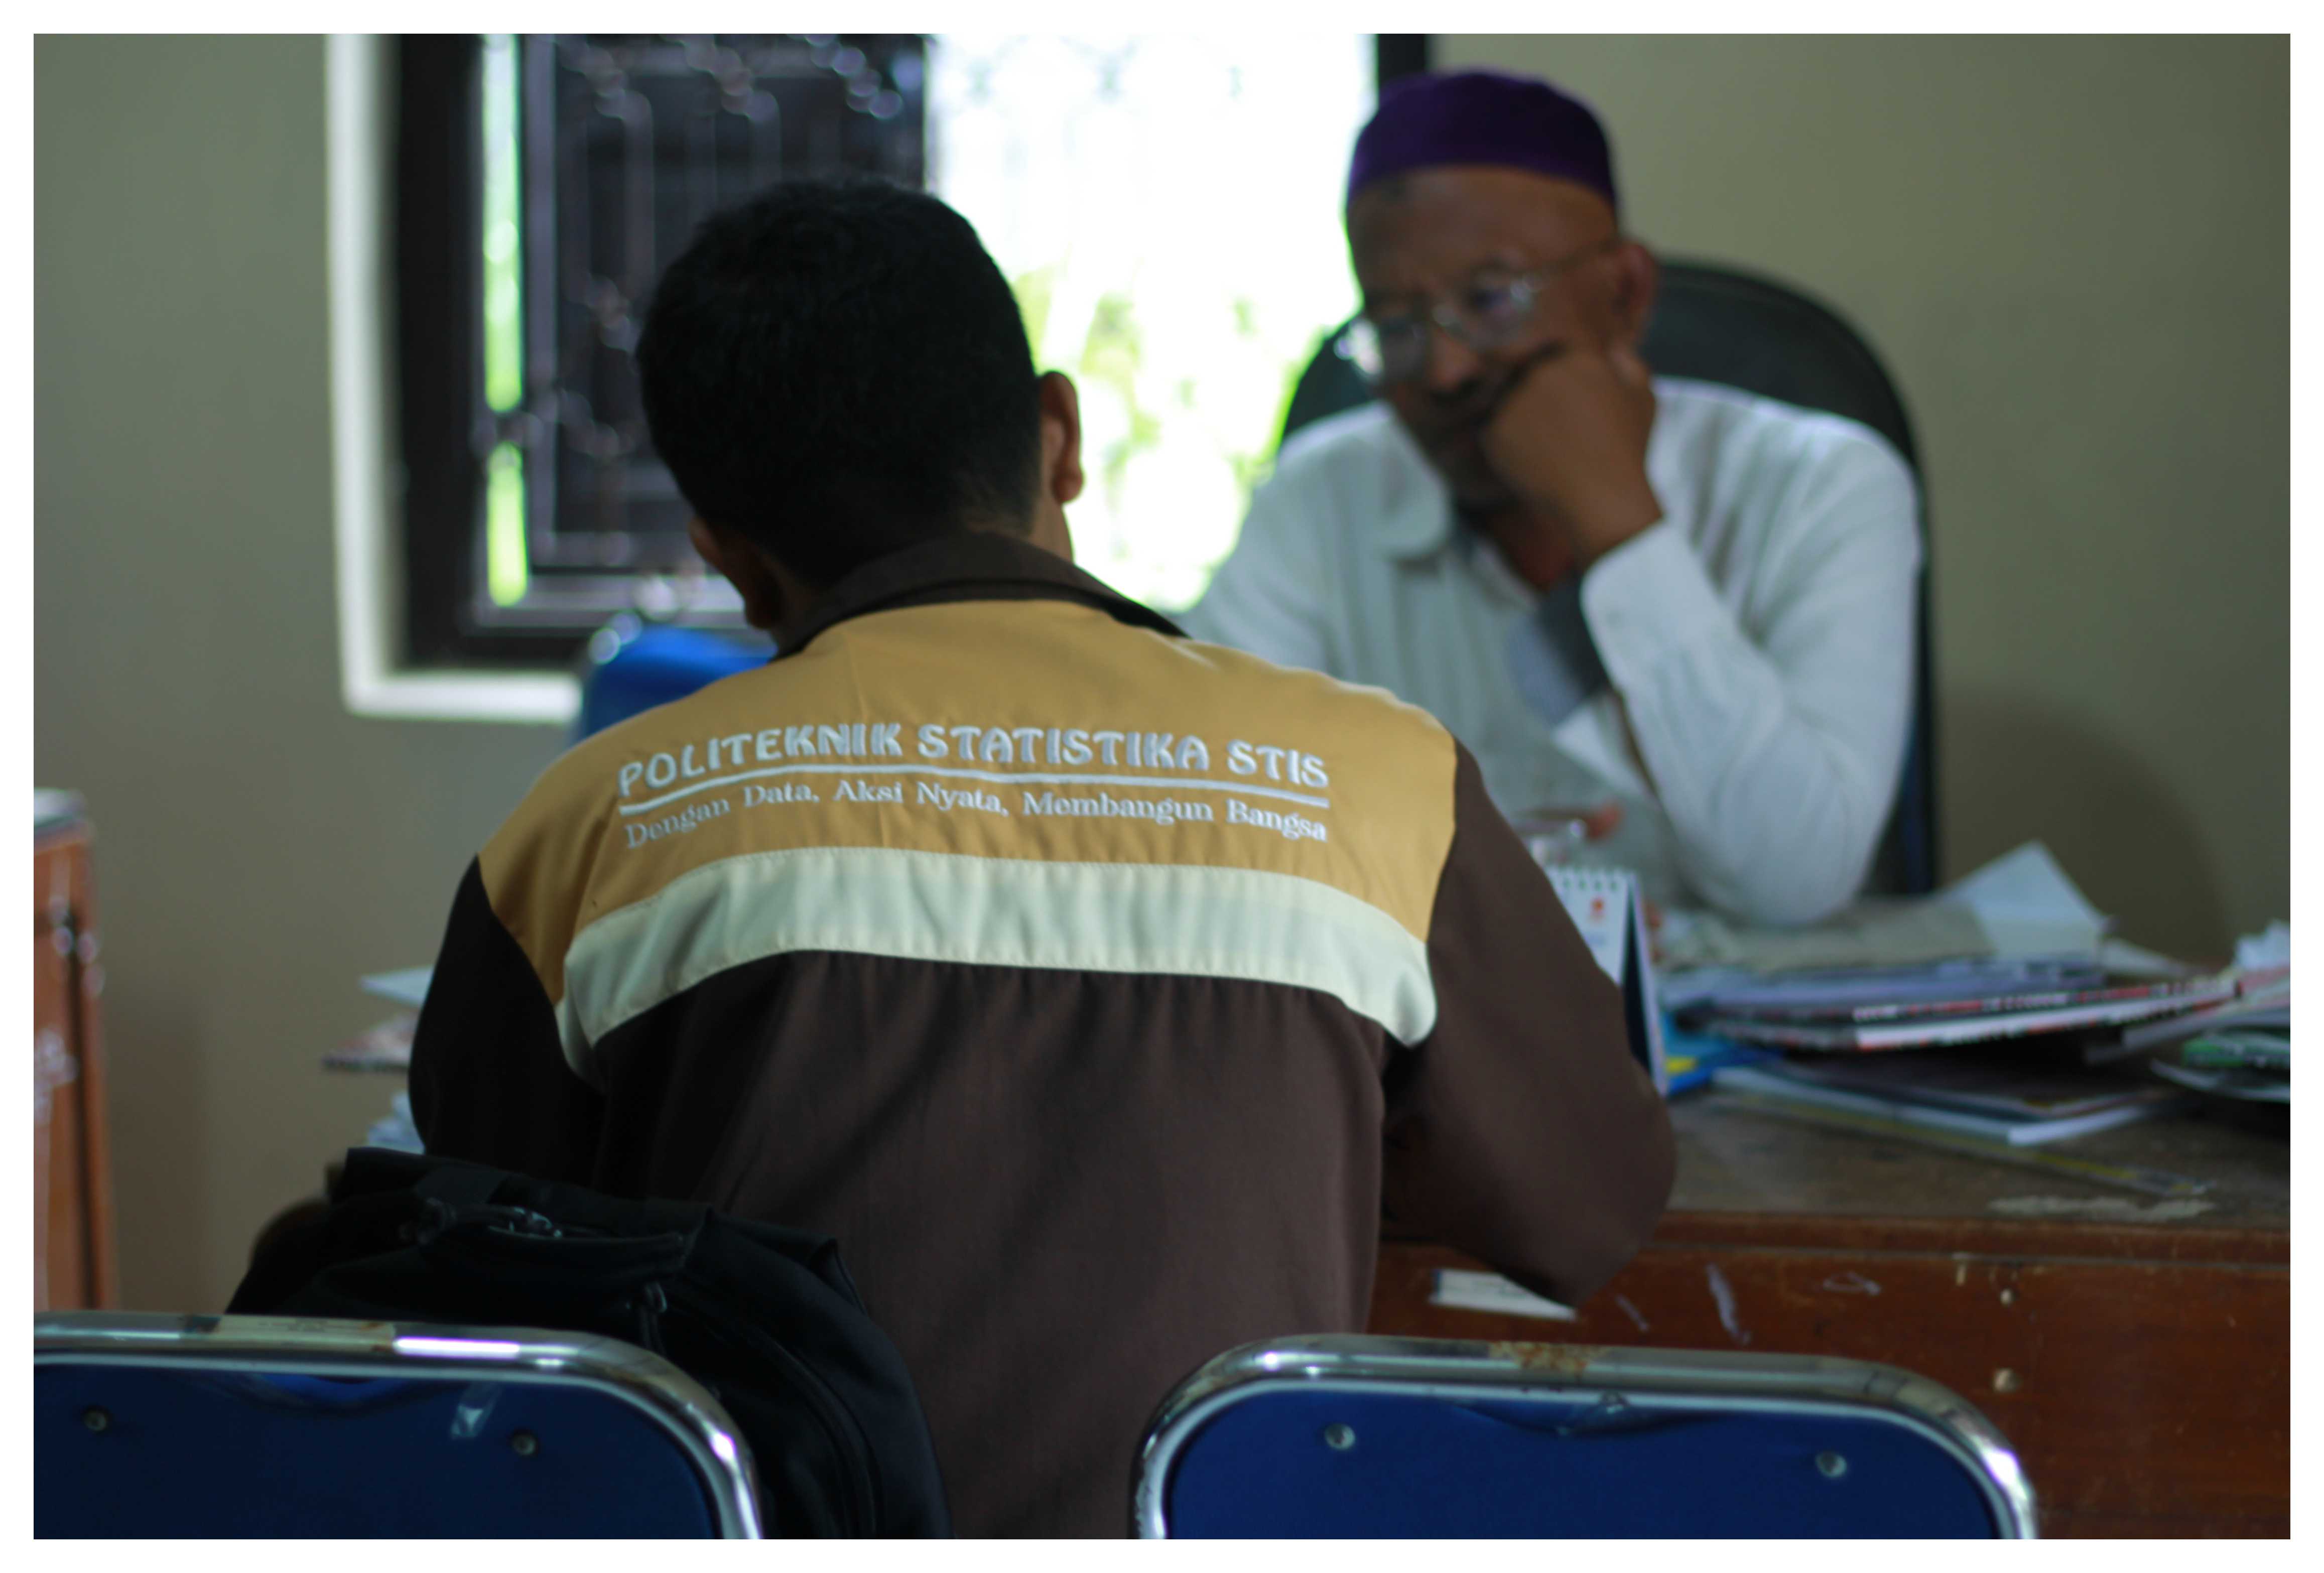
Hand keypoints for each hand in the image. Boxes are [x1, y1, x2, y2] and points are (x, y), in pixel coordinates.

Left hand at [1478, 341, 1661, 567]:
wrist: (1602, 497)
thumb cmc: (1627, 449)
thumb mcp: (1643, 397)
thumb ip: (1628, 362)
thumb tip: (1611, 346)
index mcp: (1572, 355)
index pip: (1546, 354)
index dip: (1551, 381)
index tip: (1562, 408)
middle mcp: (1538, 371)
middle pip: (1521, 375)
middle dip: (1532, 399)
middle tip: (1554, 431)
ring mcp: (1511, 400)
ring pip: (1503, 401)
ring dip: (1518, 419)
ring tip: (1545, 447)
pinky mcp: (1492, 430)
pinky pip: (1491, 429)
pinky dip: (1506, 444)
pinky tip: (1532, 461)